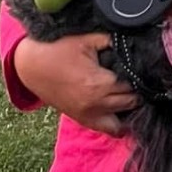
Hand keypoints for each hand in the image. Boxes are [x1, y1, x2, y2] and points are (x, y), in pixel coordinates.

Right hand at [11, 32, 136, 136]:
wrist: (30, 67)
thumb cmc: (57, 50)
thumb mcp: (86, 40)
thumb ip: (111, 41)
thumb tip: (131, 42)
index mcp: (100, 83)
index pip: (132, 84)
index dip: (139, 75)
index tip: (142, 68)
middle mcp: (97, 103)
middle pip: (131, 102)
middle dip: (137, 91)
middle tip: (138, 79)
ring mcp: (89, 115)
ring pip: (123, 121)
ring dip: (129, 108)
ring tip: (130, 94)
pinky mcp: (82, 120)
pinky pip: (109, 130)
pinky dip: (118, 124)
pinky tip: (122, 111)